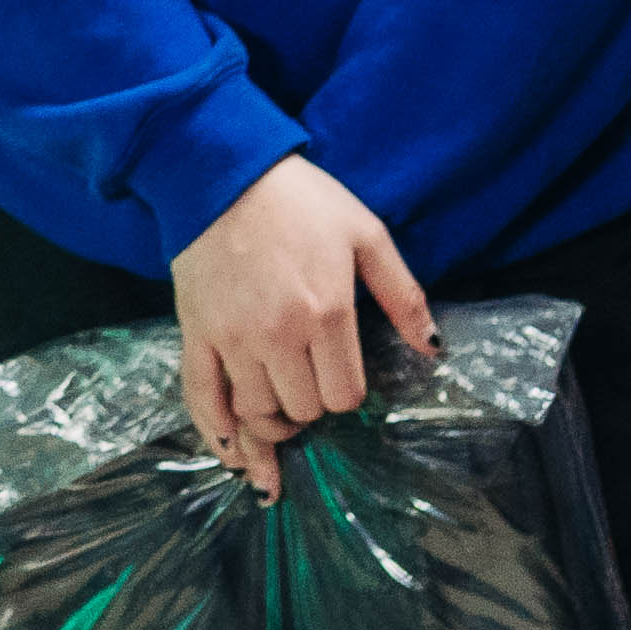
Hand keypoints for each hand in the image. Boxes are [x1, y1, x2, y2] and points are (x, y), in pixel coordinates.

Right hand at [172, 153, 434, 496]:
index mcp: (327, 313)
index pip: (344, 395)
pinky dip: (219, 434)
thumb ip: (403, 295)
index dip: (348, 392)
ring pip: (258, 412)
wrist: (224, 173)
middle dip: (313, 403)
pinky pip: (203, 399)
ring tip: (280, 404)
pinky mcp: (196, 334)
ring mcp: (232, 339)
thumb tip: (435, 350)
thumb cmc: (303, 201)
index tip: (342, 372)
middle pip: (303, 410)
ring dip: (274, 418)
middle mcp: (279, 336)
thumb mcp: (367, 234)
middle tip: (311, 377)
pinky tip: (234, 456)